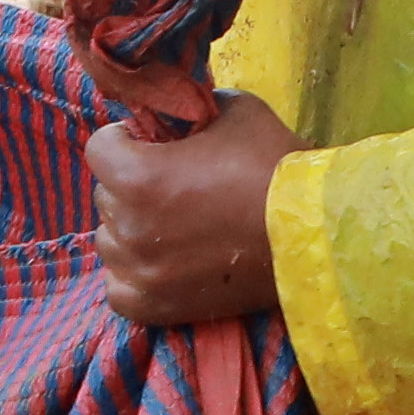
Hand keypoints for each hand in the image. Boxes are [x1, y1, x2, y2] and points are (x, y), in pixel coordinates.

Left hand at [87, 89, 291, 330]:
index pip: (100, 148)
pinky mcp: (155, 306)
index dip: (126, 140)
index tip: (152, 143)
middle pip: (106, 195)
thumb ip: (190, 108)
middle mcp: (129, 226)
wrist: (313, 235)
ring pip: (109, 241)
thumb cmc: (274, 166)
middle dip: (132, 184)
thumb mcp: (233, 110)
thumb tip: (172, 113)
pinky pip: (117, 288)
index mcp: (137, 175)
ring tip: (173, 225)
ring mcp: (140, 271)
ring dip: (132, 229)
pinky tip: (161, 261)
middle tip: (174, 184)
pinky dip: (133, 274)